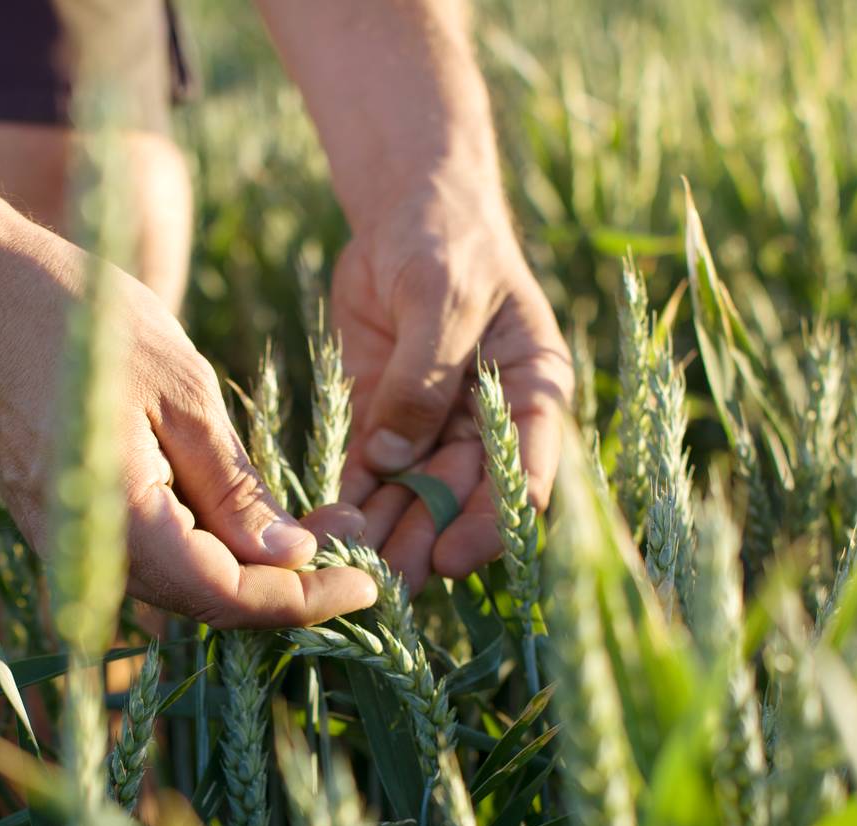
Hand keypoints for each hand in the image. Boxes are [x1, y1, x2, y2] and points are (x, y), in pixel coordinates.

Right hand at [0, 213, 375, 627]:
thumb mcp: (183, 391)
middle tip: (354, 538)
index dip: (306, 599)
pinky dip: (203, 547)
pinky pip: (146, 557)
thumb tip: (291, 559)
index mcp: (120, 523)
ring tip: (315, 523)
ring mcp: (66, 541)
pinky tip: (246, 512)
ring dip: (248, 568)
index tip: (369, 578)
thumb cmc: (79, 315)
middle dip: (287, 585)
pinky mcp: (61, 521)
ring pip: (177, 585)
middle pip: (206, 604)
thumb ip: (235, 489)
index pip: (229, 597)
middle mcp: (85, 553)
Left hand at [327, 178, 571, 590]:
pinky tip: (324, 528)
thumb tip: (394, 459)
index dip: (493, 523)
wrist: (408, 209)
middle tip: (387, 584)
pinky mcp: (386, 421)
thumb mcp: (441, 294)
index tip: (454, 556)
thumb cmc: (446, 240)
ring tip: (348, 569)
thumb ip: (423, 376)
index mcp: (533, 392)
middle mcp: (490, 422)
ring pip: (414, 496)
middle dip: (426, 542)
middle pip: (464, 497)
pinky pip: (370, 474)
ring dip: (383, 534)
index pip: (528, 474)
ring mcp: (437, 426)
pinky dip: (349, 501)